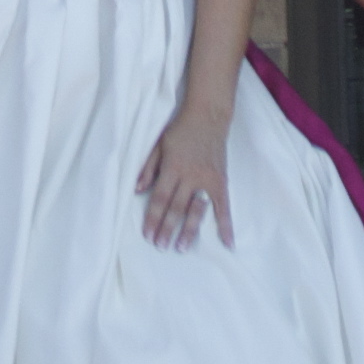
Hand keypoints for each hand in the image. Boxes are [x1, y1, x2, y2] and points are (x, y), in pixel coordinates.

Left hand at [136, 98, 233, 250]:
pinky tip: (227, 242)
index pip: (160, 198)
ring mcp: (207, 180)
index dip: (153, 218)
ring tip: (182, 248)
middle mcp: (190, 176)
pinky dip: (226, 225)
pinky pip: (224, 206)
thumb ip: (148, 167)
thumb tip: (137, 190)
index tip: (148, 234)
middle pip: (176, 207)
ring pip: (197, 210)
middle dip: (167, 229)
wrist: (208, 115)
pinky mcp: (221, 181)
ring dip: (189, 231)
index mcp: (173, 167)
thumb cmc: (180, 129)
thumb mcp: (159, 144)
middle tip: (161, 246)